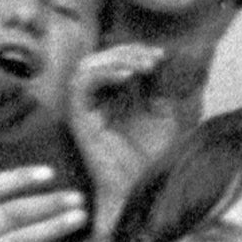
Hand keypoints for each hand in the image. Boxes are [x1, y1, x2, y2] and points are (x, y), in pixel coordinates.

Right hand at [65, 44, 180, 223]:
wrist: (142, 188)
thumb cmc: (152, 158)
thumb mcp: (163, 115)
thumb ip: (157, 88)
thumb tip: (159, 58)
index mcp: (112, 98)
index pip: (114, 62)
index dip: (135, 53)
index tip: (161, 56)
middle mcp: (95, 100)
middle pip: (100, 60)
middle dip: (127, 53)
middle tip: (153, 58)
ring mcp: (84, 109)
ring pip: (87, 67)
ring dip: (115, 60)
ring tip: (142, 66)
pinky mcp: (78, 118)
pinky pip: (82, 85)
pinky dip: (103, 75)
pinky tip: (127, 77)